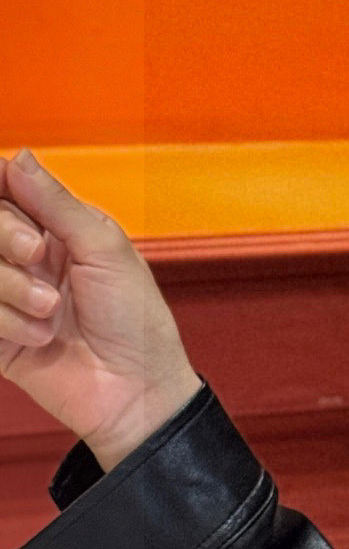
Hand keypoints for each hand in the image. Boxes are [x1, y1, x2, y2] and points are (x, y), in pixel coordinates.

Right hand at [0, 150, 200, 469]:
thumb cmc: (136, 322)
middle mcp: (26, 256)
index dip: (1, 196)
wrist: (136, 391)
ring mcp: (8, 294)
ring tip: (51, 312)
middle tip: (37, 255)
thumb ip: (56, 203)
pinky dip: (5, 321)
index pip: (4, 189)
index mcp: (56, 226)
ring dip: (10, 287)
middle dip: (5, 236)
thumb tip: (20, 158)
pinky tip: (39, 336)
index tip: (22, 217)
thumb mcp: (106, 249)